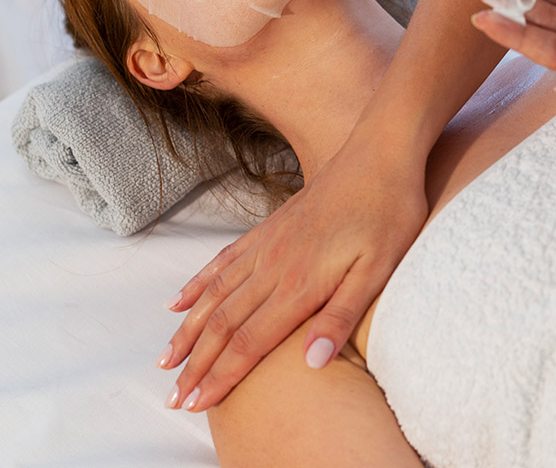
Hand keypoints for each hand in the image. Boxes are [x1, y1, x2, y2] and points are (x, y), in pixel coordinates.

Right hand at [157, 139, 426, 411]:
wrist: (380, 151)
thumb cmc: (388, 211)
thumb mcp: (378, 270)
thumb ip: (341, 316)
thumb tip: (312, 363)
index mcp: (300, 284)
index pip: (249, 341)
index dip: (221, 376)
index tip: (196, 403)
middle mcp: (274, 266)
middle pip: (223, 323)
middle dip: (196, 364)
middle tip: (174, 396)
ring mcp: (268, 243)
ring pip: (215, 294)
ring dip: (188, 330)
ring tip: (167, 359)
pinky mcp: (270, 226)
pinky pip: (223, 261)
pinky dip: (198, 284)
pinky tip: (180, 300)